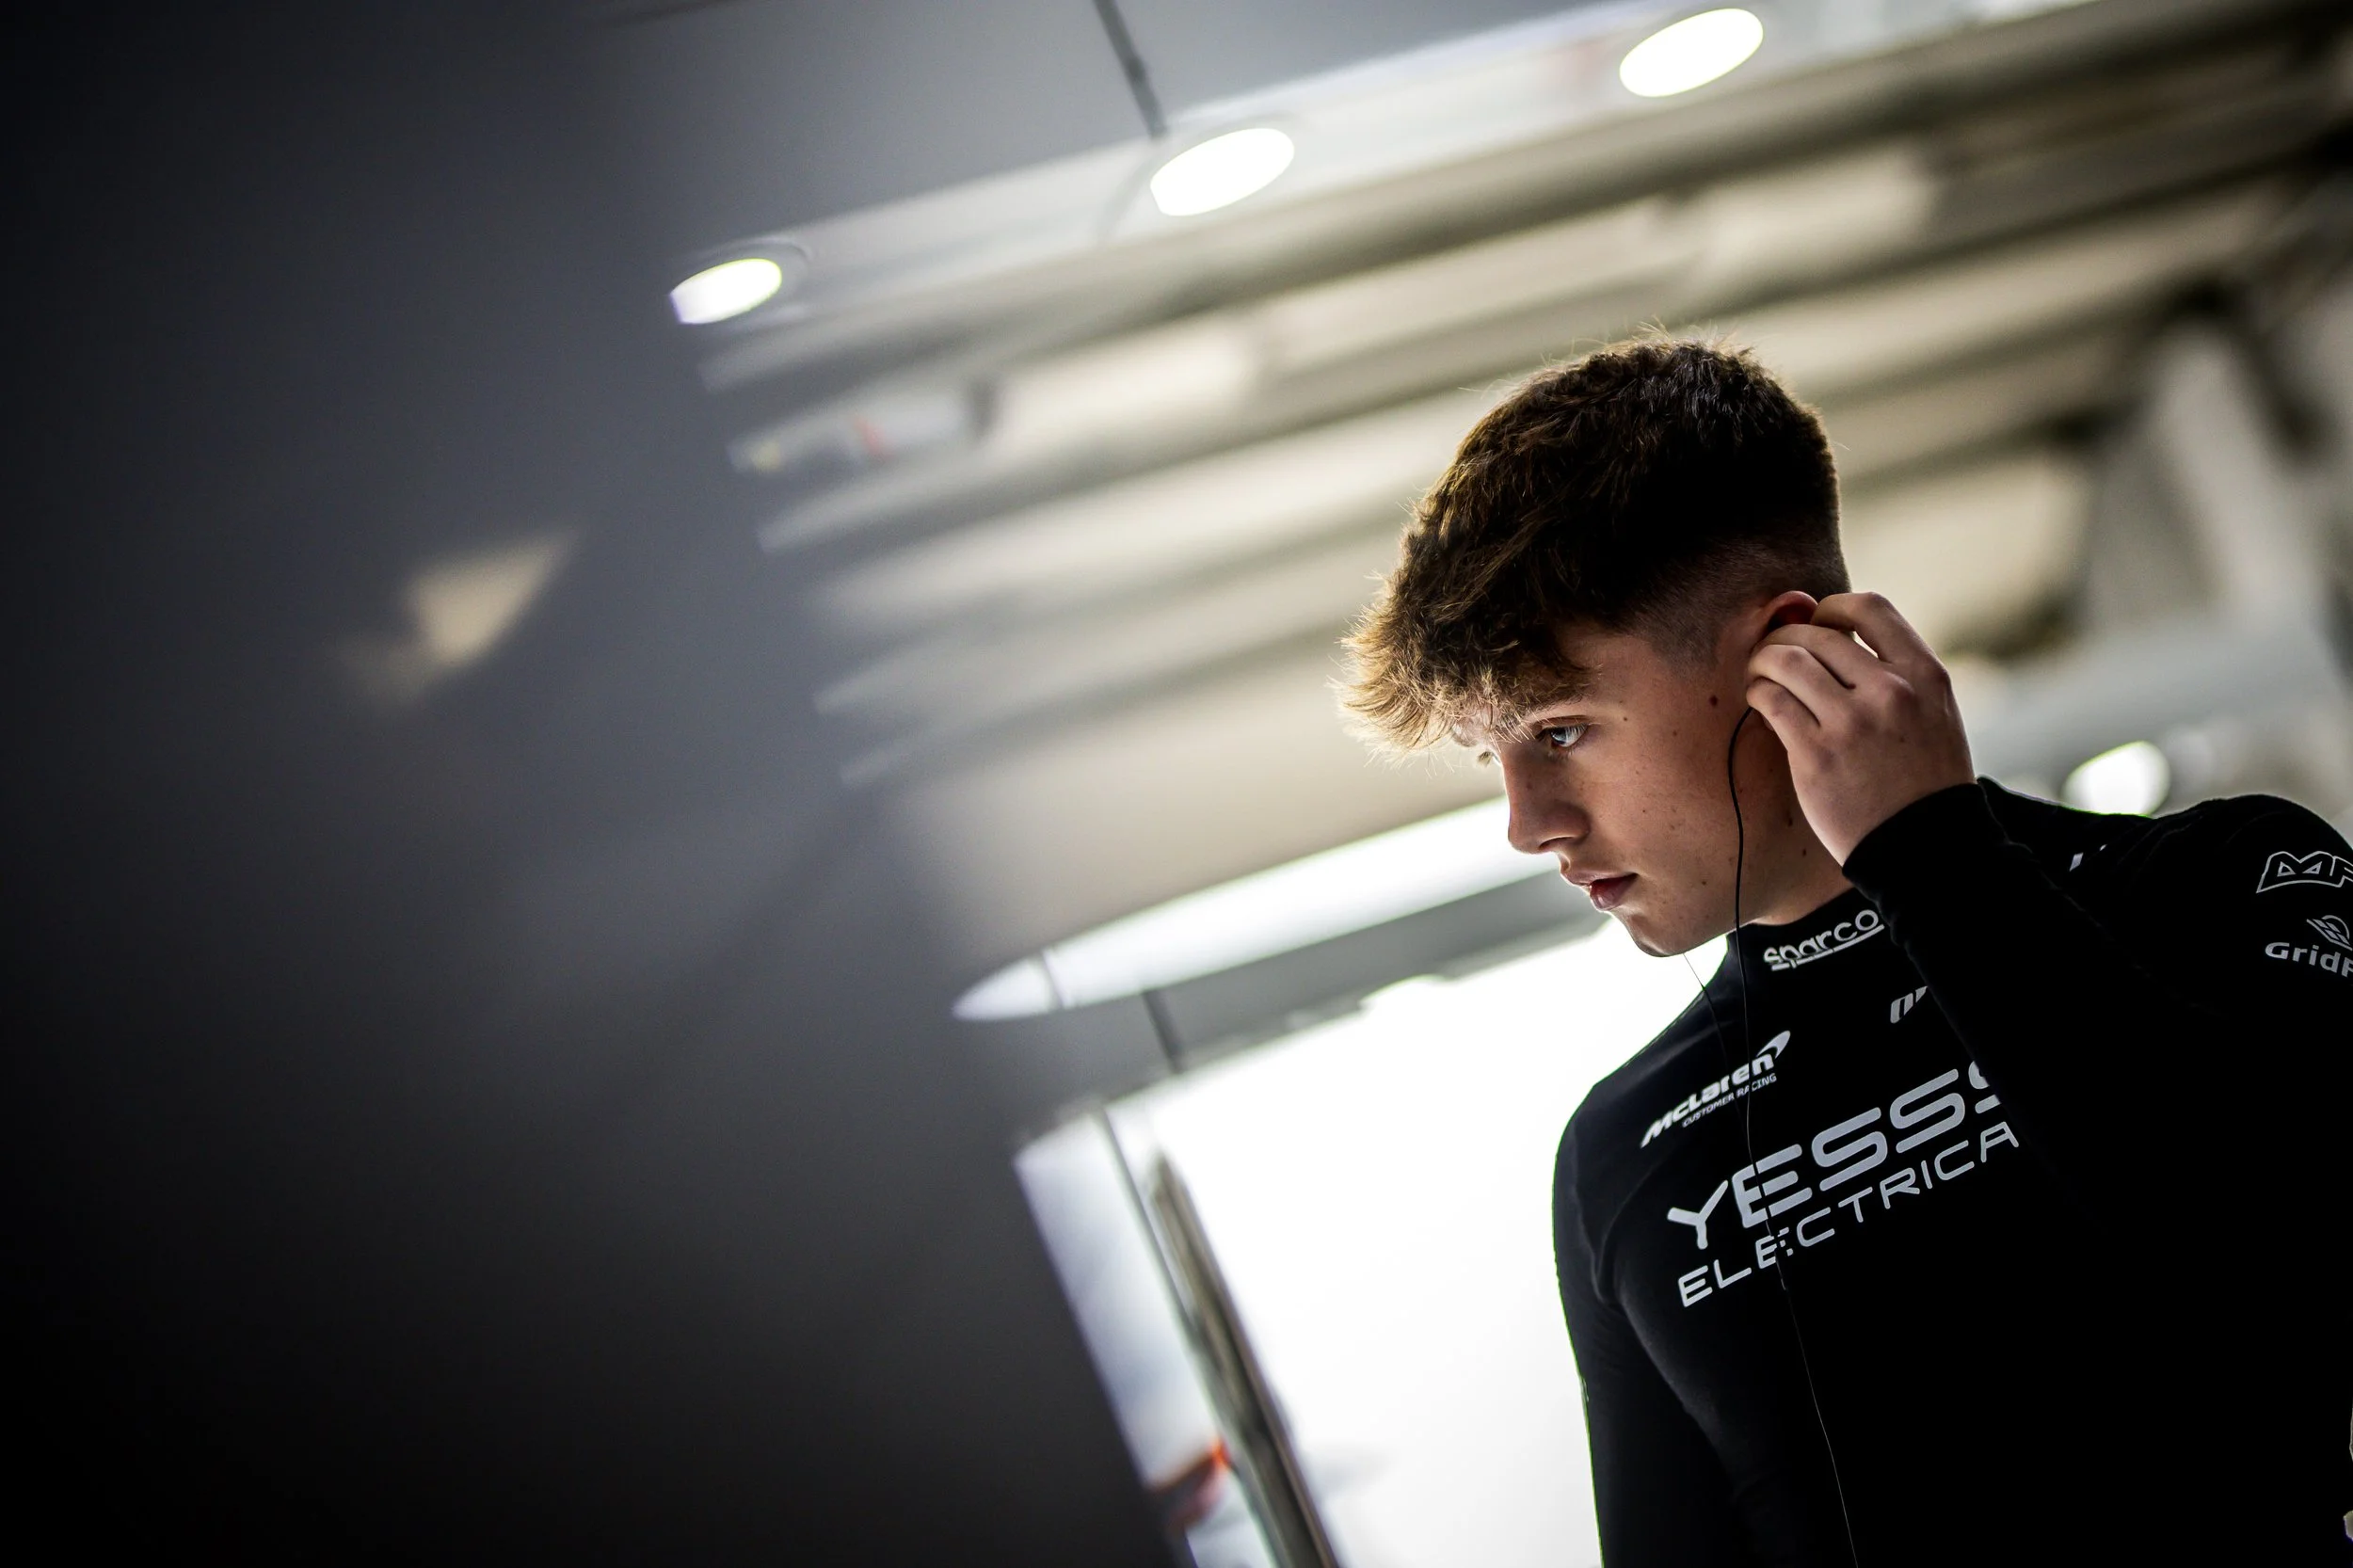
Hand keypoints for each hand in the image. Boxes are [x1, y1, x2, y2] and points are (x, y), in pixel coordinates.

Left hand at [1745, 592, 1974, 862]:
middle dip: (1786, 638)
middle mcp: (1890, 691)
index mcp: (1925, 674)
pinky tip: (1761, 701)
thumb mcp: (1936, 713)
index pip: (1870, 608)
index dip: (1832, 608)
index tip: (1817, 624)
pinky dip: (1758, 693)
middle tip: (1773, 653)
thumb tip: (1838, 635)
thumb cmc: (1925, 779)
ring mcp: (1852, 723)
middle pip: (1817, 635)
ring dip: (1763, 661)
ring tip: (1760, 674)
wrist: (1926, 845)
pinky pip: (1772, 701)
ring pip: (1787, 661)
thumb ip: (1899, 674)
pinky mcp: (1816, 755)